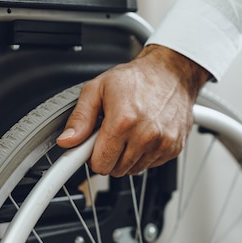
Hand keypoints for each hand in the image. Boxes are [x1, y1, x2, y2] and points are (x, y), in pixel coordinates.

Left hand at [56, 44, 210, 176]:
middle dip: (109, 155)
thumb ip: (80, 118)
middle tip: (110, 134)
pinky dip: (144, 154)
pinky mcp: (174, 148)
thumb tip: (67, 140)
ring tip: (128, 132)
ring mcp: (162, 143)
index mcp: (123, 121)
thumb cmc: (136, 78)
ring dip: (127, 156)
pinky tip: (144, 135)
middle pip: (115, 170)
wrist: (170, 72)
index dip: (91, 156)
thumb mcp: (97, 89)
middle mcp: (145, 135)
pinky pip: (150, 165)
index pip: (99, 163)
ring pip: (132, 170)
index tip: (90, 147)